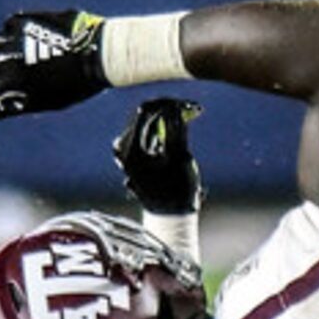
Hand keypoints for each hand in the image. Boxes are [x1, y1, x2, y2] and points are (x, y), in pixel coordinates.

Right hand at [0, 10, 109, 117]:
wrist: (103, 52)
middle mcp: (11, 58)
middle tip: (14, 69)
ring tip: (30, 50)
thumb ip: (17, 107)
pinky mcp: (29, 18)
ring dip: (8, 47)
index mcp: (13, 82)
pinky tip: (34, 34)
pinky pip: (10, 24)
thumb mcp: (48, 102)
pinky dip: (18, 29)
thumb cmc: (78, 83)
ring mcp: (19, 37)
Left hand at [113, 97, 202, 214]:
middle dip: (170, 109)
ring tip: (193, 115)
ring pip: (149, 124)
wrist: (171, 214)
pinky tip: (183, 125)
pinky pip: (150, 133)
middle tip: (195, 109)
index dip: (169, 104)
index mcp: (130, 148)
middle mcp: (123, 148)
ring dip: (170, 118)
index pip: (146, 112)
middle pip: (145, 116)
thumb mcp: (179, 156)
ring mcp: (127, 152)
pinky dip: (166, 128)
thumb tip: (174, 107)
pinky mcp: (135, 154)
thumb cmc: (176, 188)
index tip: (191, 106)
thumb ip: (176, 129)